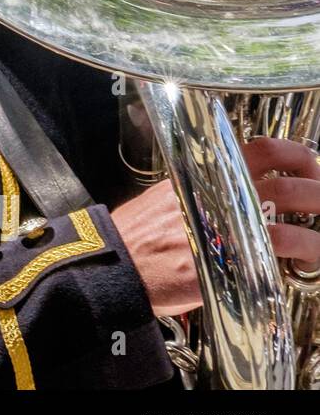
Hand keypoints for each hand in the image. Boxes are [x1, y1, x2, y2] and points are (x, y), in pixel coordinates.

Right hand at [114, 136, 319, 316]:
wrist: (115, 263)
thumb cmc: (135, 233)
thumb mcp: (167, 193)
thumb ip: (201, 186)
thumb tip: (231, 190)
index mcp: (205, 173)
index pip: (264, 150)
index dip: (297, 155)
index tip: (308, 167)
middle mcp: (220, 196)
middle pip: (290, 186)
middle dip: (319, 196)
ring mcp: (228, 229)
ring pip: (291, 222)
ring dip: (317, 235)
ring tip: (319, 244)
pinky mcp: (229, 262)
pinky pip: (275, 254)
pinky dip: (296, 256)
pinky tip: (300, 264)